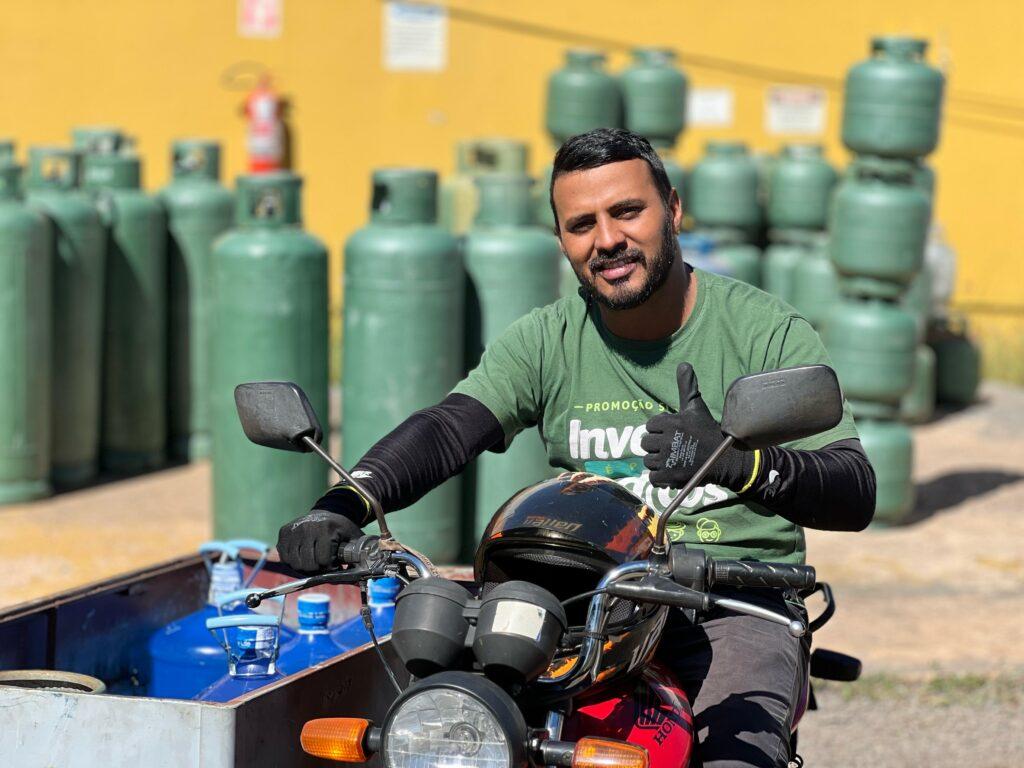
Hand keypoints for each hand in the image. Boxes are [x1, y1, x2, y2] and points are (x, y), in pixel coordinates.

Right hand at [277, 498, 364, 572]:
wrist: (327, 513)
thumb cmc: (341, 529)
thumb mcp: (354, 539)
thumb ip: (356, 558)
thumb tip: (357, 582)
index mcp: (326, 529)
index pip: (323, 560)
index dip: (331, 568)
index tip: (336, 565)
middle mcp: (307, 527)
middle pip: (307, 564)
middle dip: (318, 570)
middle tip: (325, 565)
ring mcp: (293, 529)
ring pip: (294, 563)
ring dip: (305, 567)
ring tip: (315, 561)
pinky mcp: (284, 532)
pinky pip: (285, 558)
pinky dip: (294, 561)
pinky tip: (304, 556)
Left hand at [641, 363, 757, 492]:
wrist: (724, 458)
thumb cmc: (707, 430)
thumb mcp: (696, 407)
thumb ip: (687, 386)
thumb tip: (683, 364)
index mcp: (670, 422)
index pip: (650, 426)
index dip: (660, 430)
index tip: (674, 433)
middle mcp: (667, 440)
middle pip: (646, 444)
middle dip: (657, 446)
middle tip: (673, 447)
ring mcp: (668, 459)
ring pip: (648, 461)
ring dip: (659, 463)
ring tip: (674, 459)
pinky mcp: (670, 477)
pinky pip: (652, 479)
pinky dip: (661, 479)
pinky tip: (672, 472)